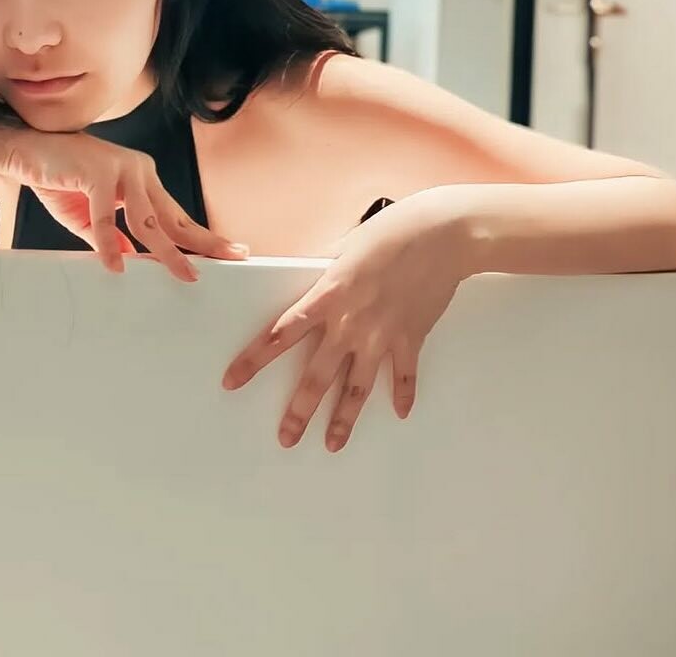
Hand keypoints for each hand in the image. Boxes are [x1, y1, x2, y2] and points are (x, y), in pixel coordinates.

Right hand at [0, 125, 248, 280]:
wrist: (24, 150)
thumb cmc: (58, 179)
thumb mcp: (88, 217)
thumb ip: (111, 237)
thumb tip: (129, 261)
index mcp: (141, 180)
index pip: (177, 214)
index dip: (203, 235)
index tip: (231, 251)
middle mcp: (138, 171)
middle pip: (174, 216)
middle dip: (202, 241)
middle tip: (231, 258)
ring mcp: (120, 168)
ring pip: (148, 219)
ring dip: (166, 250)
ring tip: (183, 274)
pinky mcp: (96, 171)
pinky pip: (105, 216)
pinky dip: (108, 243)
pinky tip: (114, 265)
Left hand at [221, 196, 465, 450]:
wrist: (442, 236)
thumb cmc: (392, 231)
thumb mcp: (345, 246)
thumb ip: (323, 267)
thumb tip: (303, 271)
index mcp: (328, 295)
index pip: (280, 334)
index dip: (253, 360)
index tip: (232, 381)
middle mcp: (351, 323)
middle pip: (318, 376)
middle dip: (299, 411)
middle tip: (286, 438)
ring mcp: (382, 336)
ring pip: (357, 388)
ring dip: (344, 419)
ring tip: (332, 444)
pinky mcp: (412, 339)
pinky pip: (404, 376)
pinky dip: (403, 395)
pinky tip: (398, 413)